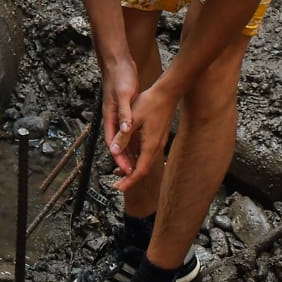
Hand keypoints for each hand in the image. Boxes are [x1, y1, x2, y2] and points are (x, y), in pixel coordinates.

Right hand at [102, 58, 139, 170]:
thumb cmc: (120, 78)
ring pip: (125, 140)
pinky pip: (130, 132)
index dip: (119, 159)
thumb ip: (124, 116)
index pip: (113, 144)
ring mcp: (120, 116)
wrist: (118, 63)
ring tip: (136, 167)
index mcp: (111, 117)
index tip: (125, 172)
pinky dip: (134, 141)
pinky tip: (141, 147)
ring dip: (129, 153)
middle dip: (124, 160)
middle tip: (131, 175)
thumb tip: (123, 133)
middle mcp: (114, 119)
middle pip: (118, 145)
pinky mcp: (126, 112)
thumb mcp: (124, 97)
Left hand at [110, 76, 179, 192]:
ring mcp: (158, 142)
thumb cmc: (151, 103)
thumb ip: (123, 136)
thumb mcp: (133, 119)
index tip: (119, 188)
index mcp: (150, 145)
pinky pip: (147, 153)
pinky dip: (137, 158)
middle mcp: (156, 147)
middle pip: (143, 169)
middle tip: (117, 184)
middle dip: (130, 178)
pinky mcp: (158, 137)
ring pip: (145, 161)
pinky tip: (130, 154)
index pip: (140, 171)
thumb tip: (114, 150)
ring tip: (120, 171)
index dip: (129, 181)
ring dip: (133, 168)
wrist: (168, 93)